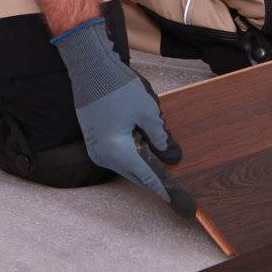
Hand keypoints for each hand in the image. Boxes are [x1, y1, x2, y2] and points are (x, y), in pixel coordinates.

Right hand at [51, 16, 196, 217]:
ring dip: (145, 163)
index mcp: (117, 152)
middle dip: (156, 178)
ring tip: (163, 164)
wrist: (90, 67)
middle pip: (136, 174)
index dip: (167, 189)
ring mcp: (96, 148)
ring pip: (127, 164)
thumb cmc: (117, 87)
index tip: (180, 204)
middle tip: (176, 189)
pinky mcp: (95, 139)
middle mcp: (104, 156)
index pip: (148, 177)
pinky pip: (118, 154)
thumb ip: (160, 137)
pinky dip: (133, 154)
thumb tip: (172, 156)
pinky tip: (146, 148)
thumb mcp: (147, 112)